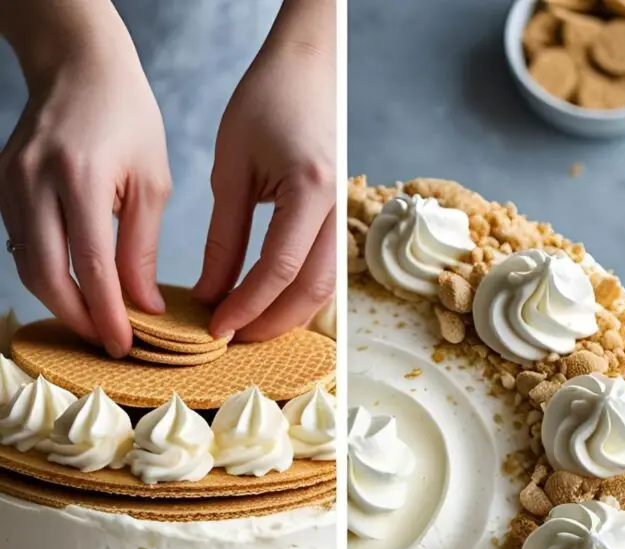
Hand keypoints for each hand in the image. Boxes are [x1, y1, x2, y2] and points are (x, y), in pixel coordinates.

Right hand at [0, 9, 170, 356]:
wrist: (78, 65)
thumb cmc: (126, 119)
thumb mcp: (152, 183)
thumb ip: (143, 249)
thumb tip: (144, 307)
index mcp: (81, 177)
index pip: (91, 267)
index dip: (107, 315)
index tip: (124, 346)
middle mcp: (36, 180)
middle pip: (47, 276)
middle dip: (78, 319)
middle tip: (106, 342)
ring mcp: (11, 181)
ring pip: (27, 265)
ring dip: (60, 301)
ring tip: (94, 320)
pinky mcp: (1, 184)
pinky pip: (19, 244)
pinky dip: (46, 273)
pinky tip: (73, 286)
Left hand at [194, 0, 335, 340]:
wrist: (311, 65)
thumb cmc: (268, 101)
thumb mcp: (232, 168)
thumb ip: (223, 237)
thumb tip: (210, 294)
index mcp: (311, 190)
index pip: (279, 270)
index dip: (246, 306)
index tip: (215, 327)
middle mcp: (338, 207)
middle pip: (312, 292)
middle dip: (270, 324)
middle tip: (232, 340)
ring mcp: (347, 213)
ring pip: (326, 288)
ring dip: (287, 315)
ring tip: (248, 328)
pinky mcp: (343, 217)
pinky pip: (326, 270)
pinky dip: (299, 295)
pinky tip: (270, 303)